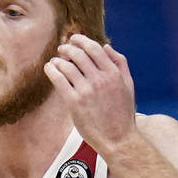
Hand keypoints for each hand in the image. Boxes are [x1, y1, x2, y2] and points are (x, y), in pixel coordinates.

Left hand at [44, 34, 138, 155]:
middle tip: (62, 48)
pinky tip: (49, 68)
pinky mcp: (74, 102)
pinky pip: (60, 80)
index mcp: (114, 73)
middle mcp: (100, 79)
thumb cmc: (123, 114)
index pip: (95, 49)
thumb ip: (120, 64)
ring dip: (58, 59)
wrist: (118, 138)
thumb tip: (106, 47)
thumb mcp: (128, 85)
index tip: (74, 39)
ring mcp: (87, 90)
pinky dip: (52, 71)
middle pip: (79, 55)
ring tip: (54, 61)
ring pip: (68, 66)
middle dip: (68, 48)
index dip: (81, 41)